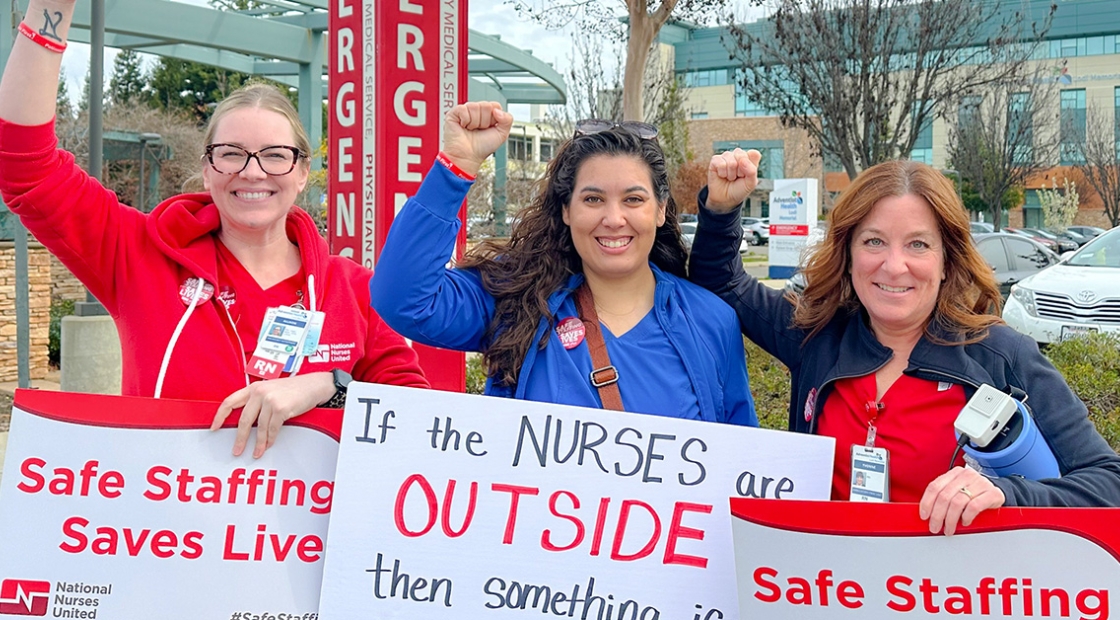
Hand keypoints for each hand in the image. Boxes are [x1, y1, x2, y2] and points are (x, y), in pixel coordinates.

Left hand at [210, 372, 335, 457]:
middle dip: (239, 438)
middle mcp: (259, 392)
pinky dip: (270, 440)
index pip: (230, 402)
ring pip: (259, 428)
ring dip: (258, 443)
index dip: (220, 416)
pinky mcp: (280, 409)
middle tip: (237, 450)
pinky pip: (272, 429)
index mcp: (254, 387)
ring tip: (256, 452)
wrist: (314, 385)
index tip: (214, 427)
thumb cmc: (295, 389)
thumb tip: (248, 423)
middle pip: (243, 420)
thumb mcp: (271, 390)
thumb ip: (258, 402)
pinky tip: (268, 444)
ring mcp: (270, 400)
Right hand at [442, 101, 512, 176]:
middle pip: (486, 105)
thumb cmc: (482, 147)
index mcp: (488, 114)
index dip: (494, 118)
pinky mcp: (454, 113)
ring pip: (475, 106)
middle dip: (485, 121)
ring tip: (471, 129)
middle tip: (479, 130)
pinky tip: (463, 127)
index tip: (489, 128)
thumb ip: (508, 119)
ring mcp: (465, 111)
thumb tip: (498, 110)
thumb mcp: (502, 134)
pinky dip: (465, 120)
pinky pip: (463, 109)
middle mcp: (477, 111)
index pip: (495, 106)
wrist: (468, 156)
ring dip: (474, 122)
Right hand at [706, 148, 761, 211]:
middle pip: (742, 156)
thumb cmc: (739, 189)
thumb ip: (752, 171)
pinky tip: (722, 175)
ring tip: (730, 177)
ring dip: (731, 174)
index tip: (747, 175)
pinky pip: (720, 164)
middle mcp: (738, 154)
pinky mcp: (715, 160)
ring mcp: (726, 156)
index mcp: (749, 157)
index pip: (754, 154)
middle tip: (737, 177)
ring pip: (731, 162)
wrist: (725, 199)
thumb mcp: (751, 183)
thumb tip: (742, 160)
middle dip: (740, 171)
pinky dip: (722, 173)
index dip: (751, 167)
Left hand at [919, 466, 1005, 535]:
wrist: (997, 492)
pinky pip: (974, 507)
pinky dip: (966, 517)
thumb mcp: (957, 491)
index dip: (927, 502)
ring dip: (950, 520)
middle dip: (937, 515)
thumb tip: (927, 513)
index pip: (935, 486)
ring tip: (949, 529)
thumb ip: (944, 496)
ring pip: (957, 502)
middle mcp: (966, 475)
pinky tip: (964, 522)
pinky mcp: (992, 493)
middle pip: (944, 496)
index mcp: (954, 473)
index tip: (924, 515)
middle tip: (935, 527)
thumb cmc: (974, 493)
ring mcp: (980, 483)